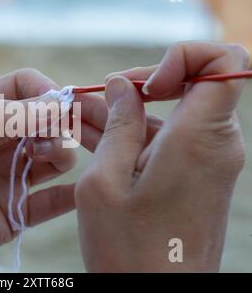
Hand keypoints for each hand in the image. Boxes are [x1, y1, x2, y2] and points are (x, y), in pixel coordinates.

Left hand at [0, 68, 106, 257]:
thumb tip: (49, 102)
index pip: (20, 87)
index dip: (42, 92)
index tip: (58, 106)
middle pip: (42, 120)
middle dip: (57, 123)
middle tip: (61, 134)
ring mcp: (6, 175)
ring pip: (52, 155)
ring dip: (62, 153)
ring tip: (53, 160)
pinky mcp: (15, 210)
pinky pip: (51, 201)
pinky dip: (68, 195)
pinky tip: (78, 192)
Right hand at [76, 42, 249, 271]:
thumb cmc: (128, 249)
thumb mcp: (105, 180)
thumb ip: (117, 124)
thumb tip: (124, 86)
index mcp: (199, 138)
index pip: (225, 61)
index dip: (184, 57)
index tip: (146, 86)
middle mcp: (214, 144)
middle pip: (189, 85)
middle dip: (138, 87)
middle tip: (94, 99)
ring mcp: (206, 162)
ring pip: (169, 116)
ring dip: (126, 114)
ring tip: (79, 116)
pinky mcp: (194, 177)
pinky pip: (166, 141)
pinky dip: (133, 136)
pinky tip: (93, 136)